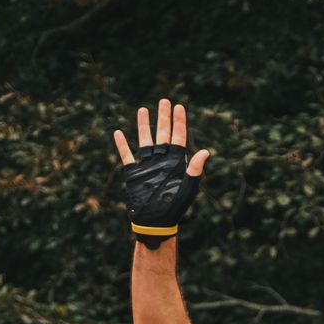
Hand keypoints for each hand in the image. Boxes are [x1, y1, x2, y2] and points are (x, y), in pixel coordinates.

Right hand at [112, 98, 211, 247]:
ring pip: (145, 140)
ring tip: (143, 109)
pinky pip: (126, 155)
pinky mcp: (133, 173)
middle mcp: (162, 160)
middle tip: (164, 100)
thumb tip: (205, 151)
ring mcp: (147, 165)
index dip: (179, 122)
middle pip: (163, 133)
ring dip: (144, 125)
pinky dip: (122, 145)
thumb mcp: (187, 188)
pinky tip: (118, 133)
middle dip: (164, 117)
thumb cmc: (174, 208)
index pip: (179, 137)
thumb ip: (194, 170)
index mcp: (176, 162)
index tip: (179, 107)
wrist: (155, 223)